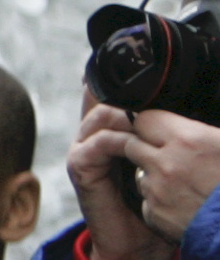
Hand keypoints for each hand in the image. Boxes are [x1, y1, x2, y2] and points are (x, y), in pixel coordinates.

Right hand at [68, 104, 173, 259]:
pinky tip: (138, 150)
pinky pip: (101, 141)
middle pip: (107, 102)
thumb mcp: (148, 165)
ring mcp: (80, 149)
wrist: (135, 242)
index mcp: (103, 135)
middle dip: (133, 106)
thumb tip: (160, 116)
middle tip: (158, 118)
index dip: (126, 95)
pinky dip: (122, 142)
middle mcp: (88, 138)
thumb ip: (145, 140)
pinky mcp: (79, 164)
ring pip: (104, 116)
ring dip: (129, 121)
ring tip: (149, 133)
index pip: (107, 98)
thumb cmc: (147, 206)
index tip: (150, 96)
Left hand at [126, 110, 219, 239]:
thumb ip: (200, 133)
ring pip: (140, 175)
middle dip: (144, 150)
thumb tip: (182, 126)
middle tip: (166, 160)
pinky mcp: (156, 214)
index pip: (144, 119)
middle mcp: (168, 163)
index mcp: (189, 141)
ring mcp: (159, 190)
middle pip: (133, 145)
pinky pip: (147, 202)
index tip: (155, 132)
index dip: (149, 126)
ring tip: (182, 188)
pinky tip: (182, 208)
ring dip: (153, 179)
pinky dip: (160, 205)